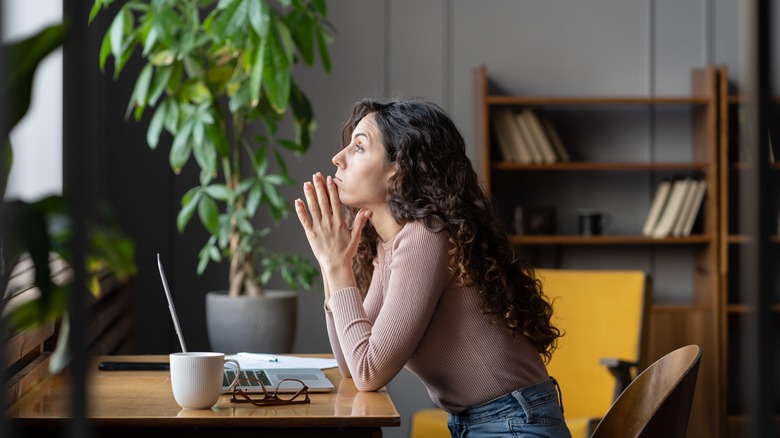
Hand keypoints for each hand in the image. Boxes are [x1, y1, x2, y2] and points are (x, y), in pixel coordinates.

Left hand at [295, 173, 370, 291]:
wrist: (336, 265)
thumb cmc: (346, 251)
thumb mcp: (356, 236)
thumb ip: (360, 222)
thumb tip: (367, 210)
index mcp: (339, 222)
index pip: (335, 202)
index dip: (332, 190)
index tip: (329, 179)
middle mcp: (328, 222)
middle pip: (323, 201)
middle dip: (319, 187)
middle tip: (316, 175)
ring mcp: (319, 228)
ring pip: (313, 208)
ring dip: (309, 195)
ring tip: (306, 184)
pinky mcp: (311, 234)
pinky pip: (304, 220)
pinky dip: (300, 210)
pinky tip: (298, 201)